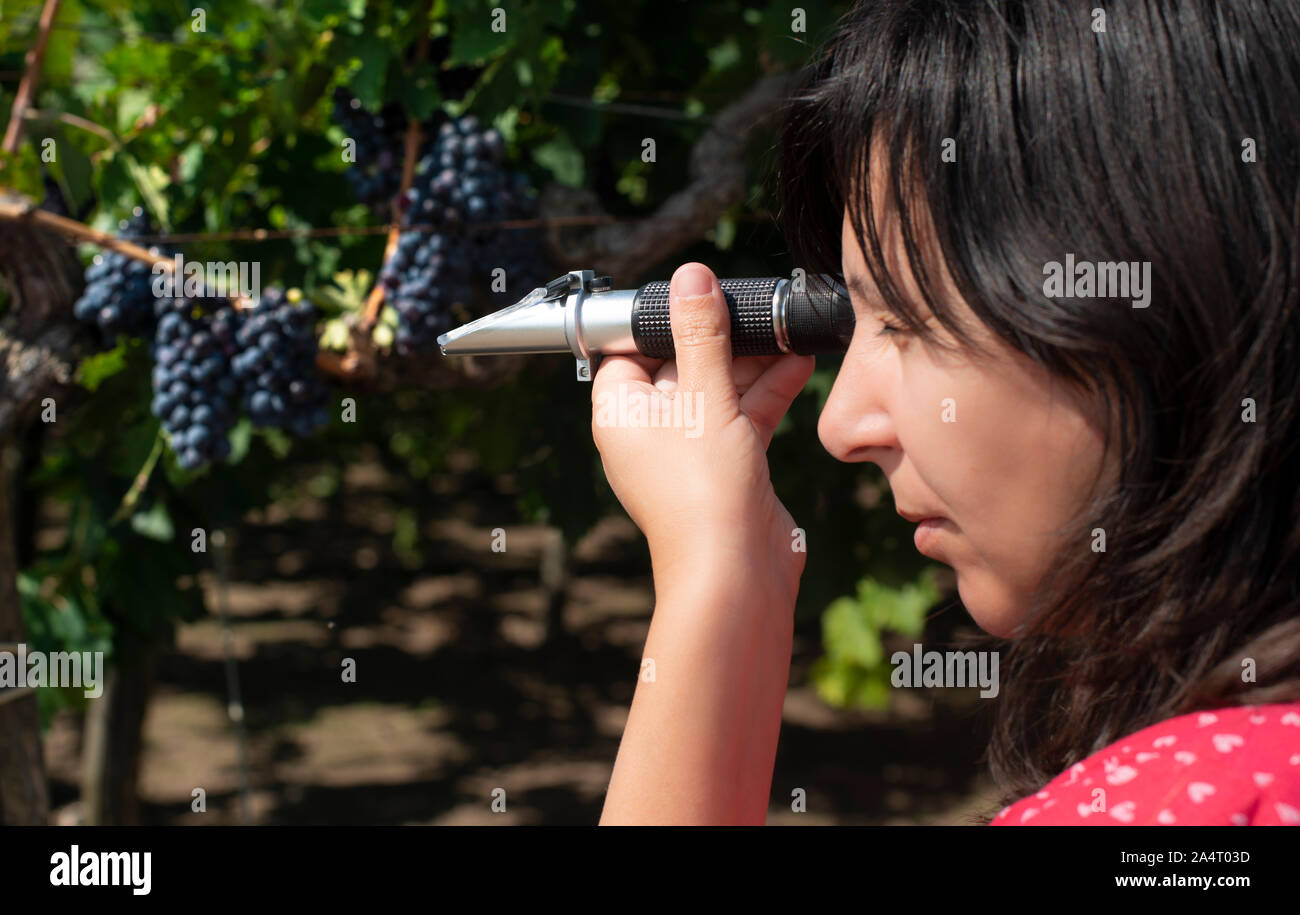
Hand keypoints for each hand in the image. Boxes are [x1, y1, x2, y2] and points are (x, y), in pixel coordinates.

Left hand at [590, 262, 814, 596]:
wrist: (737, 575)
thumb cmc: (703, 495)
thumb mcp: (704, 399)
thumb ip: (701, 336)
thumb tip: (690, 278)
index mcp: (621, 415)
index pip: (628, 350)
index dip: (659, 320)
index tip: (694, 292)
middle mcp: (650, 432)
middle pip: (680, 364)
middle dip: (719, 336)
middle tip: (751, 304)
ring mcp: (690, 450)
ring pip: (718, 389)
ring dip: (752, 361)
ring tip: (784, 328)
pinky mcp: (728, 465)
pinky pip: (744, 415)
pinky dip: (768, 390)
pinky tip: (797, 361)